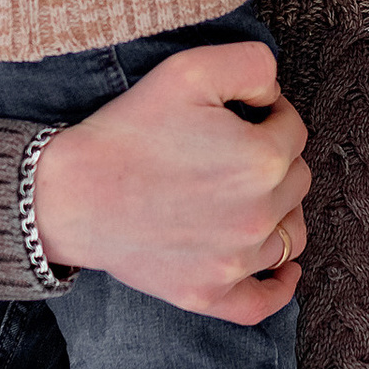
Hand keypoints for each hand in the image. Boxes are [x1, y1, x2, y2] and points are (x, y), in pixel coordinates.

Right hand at [28, 41, 310, 324]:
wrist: (71, 194)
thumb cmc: (128, 131)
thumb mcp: (190, 69)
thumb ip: (253, 65)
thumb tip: (274, 95)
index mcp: (264, 160)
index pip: (293, 130)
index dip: (269, 114)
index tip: (239, 113)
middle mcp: (260, 216)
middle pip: (297, 181)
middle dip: (275, 160)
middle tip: (230, 150)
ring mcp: (235, 262)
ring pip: (290, 236)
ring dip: (281, 212)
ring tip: (250, 196)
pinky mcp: (208, 293)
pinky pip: (263, 302)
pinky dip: (280, 288)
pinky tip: (285, 271)